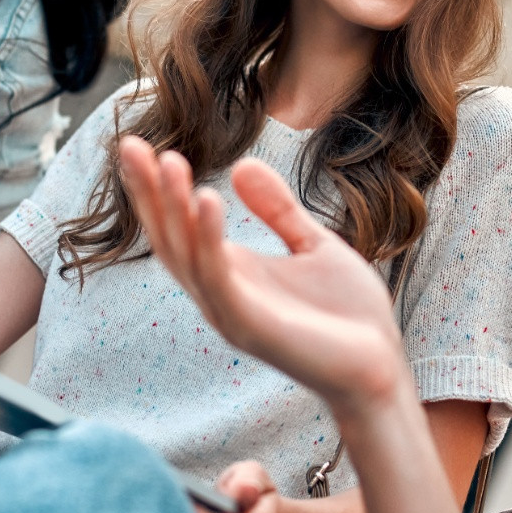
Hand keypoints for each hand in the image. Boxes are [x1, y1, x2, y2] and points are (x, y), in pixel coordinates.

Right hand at [116, 135, 408, 414]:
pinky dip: (208, 240)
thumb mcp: (312, 244)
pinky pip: (219, 279)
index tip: (141, 146)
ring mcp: (231, 312)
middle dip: (149, 193)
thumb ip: (277, 209)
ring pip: (186, 256)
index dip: (156, 189)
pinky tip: (208, 199)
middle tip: (130, 144)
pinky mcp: (251, 328)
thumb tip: (241, 164)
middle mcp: (219, 294)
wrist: (381, 368)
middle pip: (169, 239)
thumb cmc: (348, 316)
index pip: (179, 227)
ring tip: (169, 160)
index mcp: (230, 274)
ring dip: (174, 208)